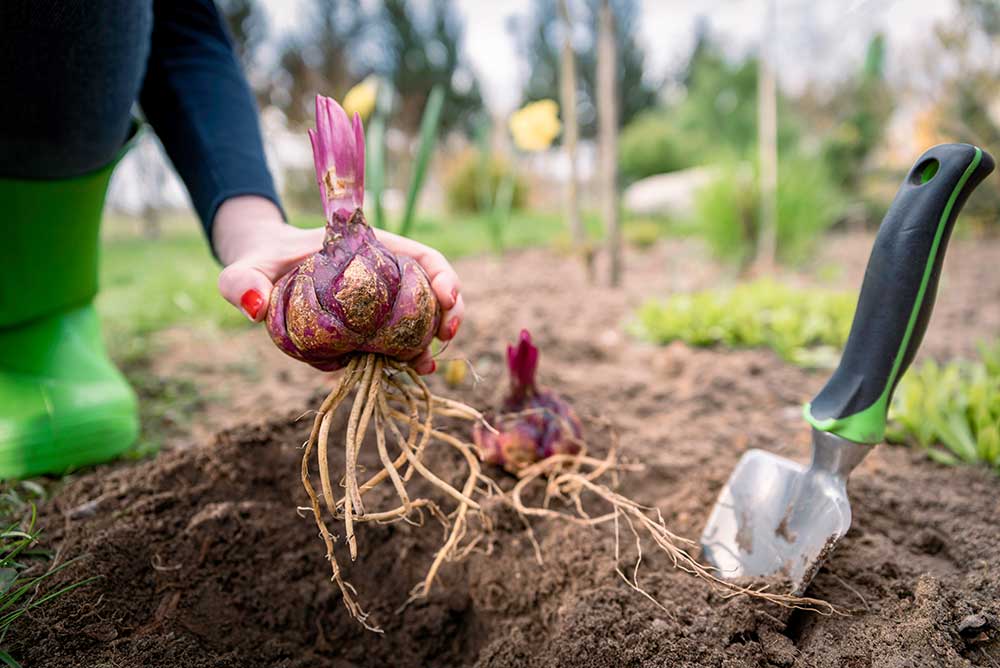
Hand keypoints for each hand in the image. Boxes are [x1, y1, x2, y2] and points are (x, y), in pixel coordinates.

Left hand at [213, 196, 462, 374]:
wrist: (261, 276)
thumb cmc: (259, 262)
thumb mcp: (246, 266)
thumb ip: (242, 280)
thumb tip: (254, 307)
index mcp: (372, 249)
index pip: (422, 257)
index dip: (443, 276)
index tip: (446, 295)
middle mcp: (384, 276)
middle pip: (433, 290)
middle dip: (450, 313)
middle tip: (446, 337)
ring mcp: (378, 306)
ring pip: (419, 321)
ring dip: (429, 344)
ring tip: (425, 367)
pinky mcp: (366, 332)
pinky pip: (393, 344)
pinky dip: (403, 358)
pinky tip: (403, 373)